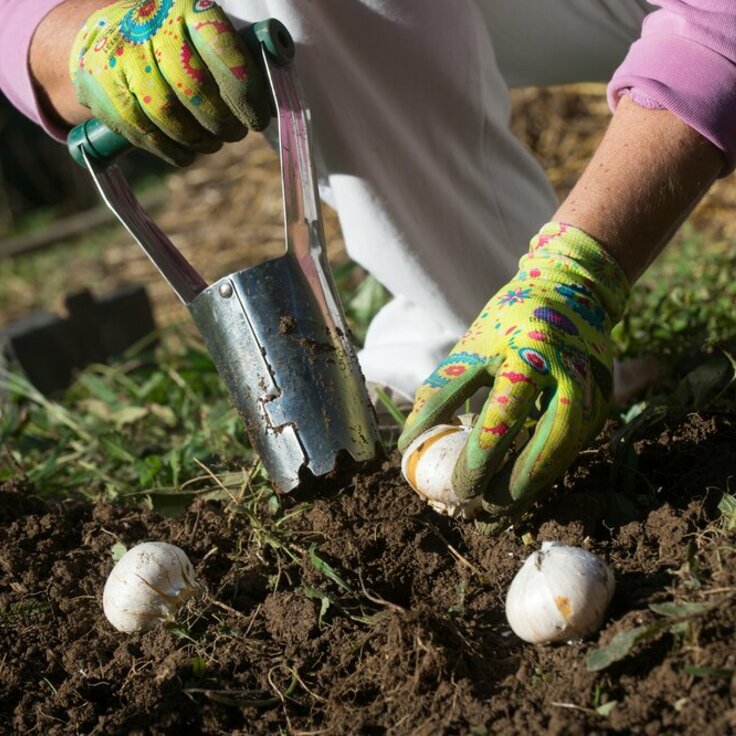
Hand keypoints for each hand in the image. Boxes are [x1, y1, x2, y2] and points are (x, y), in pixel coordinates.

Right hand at [69, 0, 270, 164]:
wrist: (105, 38)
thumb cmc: (176, 46)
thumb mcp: (206, 39)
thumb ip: (237, 63)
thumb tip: (272, 101)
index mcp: (188, 9)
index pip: (222, 49)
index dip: (245, 91)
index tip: (258, 119)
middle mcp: (151, 26)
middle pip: (194, 87)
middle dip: (222, 122)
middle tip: (235, 134)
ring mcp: (123, 57)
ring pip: (168, 114)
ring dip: (198, 140)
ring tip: (211, 143)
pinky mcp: (103, 88)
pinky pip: (143, 131)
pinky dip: (171, 150)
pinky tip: (186, 153)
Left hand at [398, 223, 629, 527]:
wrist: (574, 290)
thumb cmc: (510, 318)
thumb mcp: (473, 344)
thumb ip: (443, 390)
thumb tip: (409, 442)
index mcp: (529, 352)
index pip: (501, 418)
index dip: (476, 460)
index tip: (453, 489)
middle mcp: (568, 373)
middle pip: (545, 444)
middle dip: (512, 486)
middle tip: (479, 511)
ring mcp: (592, 390)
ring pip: (565, 453)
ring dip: (532, 489)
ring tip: (499, 514)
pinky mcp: (602, 403)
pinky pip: (571, 448)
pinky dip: (544, 473)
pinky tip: (520, 490)